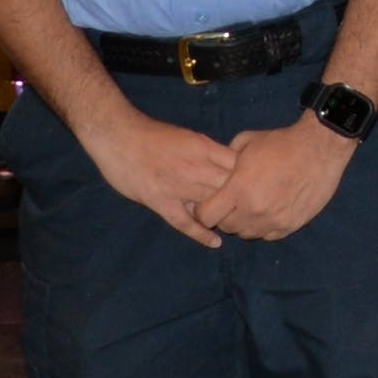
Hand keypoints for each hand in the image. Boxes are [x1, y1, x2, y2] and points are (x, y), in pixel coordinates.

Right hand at [78, 109, 238, 246]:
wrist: (118, 136)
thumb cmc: (153, 135)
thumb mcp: (189, 137)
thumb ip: (209, 153)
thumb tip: (231, 165)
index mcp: (204, 148)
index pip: (239, 166)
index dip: (251, 177)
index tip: (259, 186)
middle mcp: (196, 168)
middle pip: (230, 188)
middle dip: (242, 199)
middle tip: (251, 210)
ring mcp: (179, 187)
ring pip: (211, 206)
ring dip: (224, 216)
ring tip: (237, 225)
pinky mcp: (161, 202)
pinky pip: (185, 223)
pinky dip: (201, 234)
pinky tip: (215, 242)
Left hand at [196, 117, 355, 239]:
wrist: (320, 148)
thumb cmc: (282, 142)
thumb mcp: (246, 142)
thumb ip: (226, 160)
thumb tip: (217, 171)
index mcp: (239, 189)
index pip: (206, 216)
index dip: (203, 210)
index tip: (209, 203)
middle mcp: (254, 210)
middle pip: (226, 227)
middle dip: (225, 216)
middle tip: (234, 202)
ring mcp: (274, 220)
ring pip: (247, 234)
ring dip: (245, 222)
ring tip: (253, 206)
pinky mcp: (291, 225)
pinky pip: (268, 235)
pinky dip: (265, 226)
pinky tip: (269, 210)